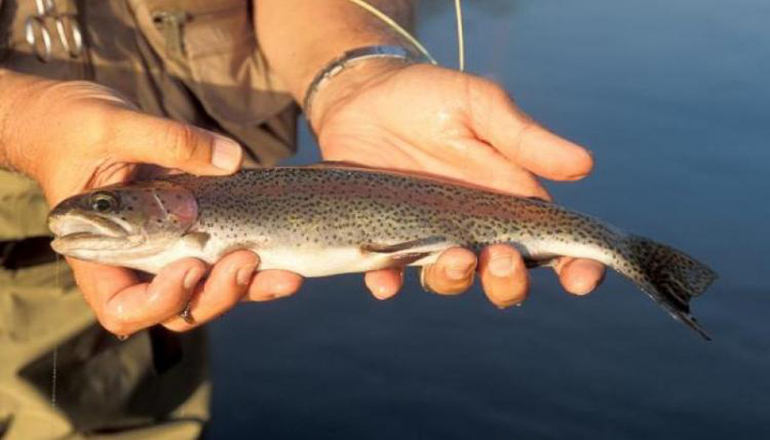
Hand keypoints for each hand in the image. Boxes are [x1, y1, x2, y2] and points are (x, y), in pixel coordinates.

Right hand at [5, 78, 301, 334]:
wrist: (73, 117)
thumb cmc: (73, 125)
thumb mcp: (113, 125)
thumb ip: (168, 140)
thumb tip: (232, 158)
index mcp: (97, 254)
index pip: (123, 308)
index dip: (159, 302)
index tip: (190, 265)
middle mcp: (135, 263)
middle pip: (178, 310)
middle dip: (217, 295)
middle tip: (247, 260)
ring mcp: (167, 252)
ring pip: (208, 293)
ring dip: (247, 289)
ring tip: (286, 273)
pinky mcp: (194, 234)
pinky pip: (224, 262)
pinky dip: (256, 267)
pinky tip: (287, 260)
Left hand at [310, 62, 605, 306]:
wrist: (365, 93)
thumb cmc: (432, 99)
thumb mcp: (482, 107)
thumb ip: (524, 139)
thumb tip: (585, 164)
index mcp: (508, 202)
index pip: (552, 245)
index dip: (574, 268)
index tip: (583, 277)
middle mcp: (472, 229)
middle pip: (503, 278)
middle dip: (509, 281)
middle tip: (503, 257)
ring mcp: (426, 238)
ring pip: (449, 280)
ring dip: (456, 279)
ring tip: (456, 257)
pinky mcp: (381, 238)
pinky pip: (385, 272)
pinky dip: (386, 281)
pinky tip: (386, 281)